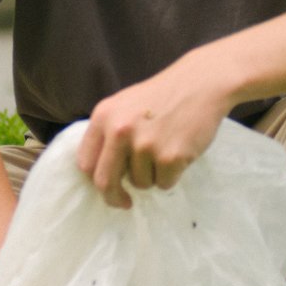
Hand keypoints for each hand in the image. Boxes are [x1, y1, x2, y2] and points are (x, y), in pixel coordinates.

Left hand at [75, 49, 232, 208]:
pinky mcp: (169, 157)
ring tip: (164, 150)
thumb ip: (108, 133)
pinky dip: (171, 176)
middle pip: (105, 181)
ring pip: (140, 183)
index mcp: (103, 117)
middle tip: (124, 202)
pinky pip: (164, 183)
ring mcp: (144, 145)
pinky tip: (178, 152)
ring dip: (152, 176)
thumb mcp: (123, 106)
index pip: (85, 162)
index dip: (95, 180)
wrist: (200, 83)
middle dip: (114, 197)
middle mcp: (119, 131)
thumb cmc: (161, 96)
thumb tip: (99, 172)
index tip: (105, 188)